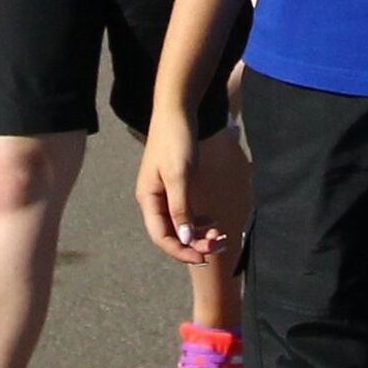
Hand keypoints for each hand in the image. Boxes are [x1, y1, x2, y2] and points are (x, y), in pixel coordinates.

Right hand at [136, 103, 227, 265]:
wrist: (177, 110)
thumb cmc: (176, 140)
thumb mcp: (179, 175)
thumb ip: (181, 208)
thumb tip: (185, 240)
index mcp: (148, 199)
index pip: (161, 237)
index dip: (181, 251)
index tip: (203, 257)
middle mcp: (153, 199)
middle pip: (171, 234)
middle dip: (194, 244)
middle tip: (219, 245)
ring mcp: (164, 193)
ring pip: (180, 225)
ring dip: (198, 234)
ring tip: (219, 235)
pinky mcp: (175, 186)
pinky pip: (184, 213)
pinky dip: (198, 221)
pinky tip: (211, 221)